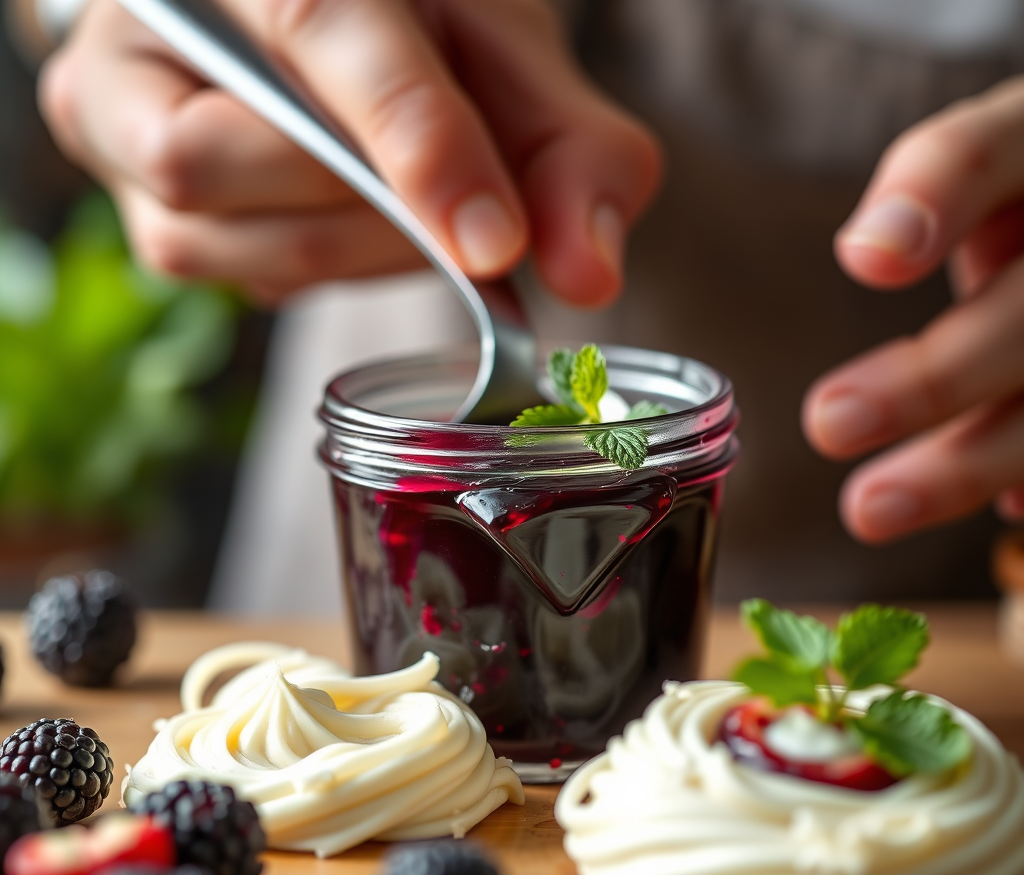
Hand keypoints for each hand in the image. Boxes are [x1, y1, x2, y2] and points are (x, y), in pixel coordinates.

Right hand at [39, 0, 660, 305]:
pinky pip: (248, 283)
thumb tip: (591, 275)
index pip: (322, 29)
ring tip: (406, 206)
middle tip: (465, 211)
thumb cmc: (405, 31)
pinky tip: (359, 226)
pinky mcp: (150, 226)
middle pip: (265, 162)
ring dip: (364, 252)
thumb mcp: (500, 53)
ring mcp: (122, 133)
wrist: (310, 32)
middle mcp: (154, 33)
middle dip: (390, 213)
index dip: (417, 142)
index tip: (499, 243)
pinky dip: (334, 272)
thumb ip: (565, 147)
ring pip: (242, 243)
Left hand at [803, 77, 1023, 541]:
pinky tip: (1009, 504)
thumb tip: (873, 250)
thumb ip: (939, 184)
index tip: (869, 260)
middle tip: (829, 424)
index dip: (935, 197)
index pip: (994, 149)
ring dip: (970, 464)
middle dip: (932, 380)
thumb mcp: (998, 161)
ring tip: (871, 510)